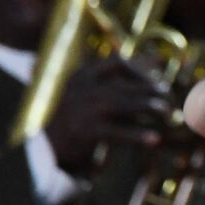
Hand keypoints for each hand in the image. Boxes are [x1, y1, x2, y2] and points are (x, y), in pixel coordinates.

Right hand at [45, 55, 172, 174]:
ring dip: (149, 106)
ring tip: (166, 112)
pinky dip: (138, 135)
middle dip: (150, 89)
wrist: (36, 144)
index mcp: (82, 76)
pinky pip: (119, 132)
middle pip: (126, 84)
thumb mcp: (84, 91)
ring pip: (125, 104)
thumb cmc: (65, 116)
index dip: (141, 64)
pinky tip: (154, 139)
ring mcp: (85, 109)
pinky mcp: (86, 131)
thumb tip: (148, 60)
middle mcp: (84, 88)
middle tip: (167, 95)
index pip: (117, 63)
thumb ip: (110, 79)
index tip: (161, 63)